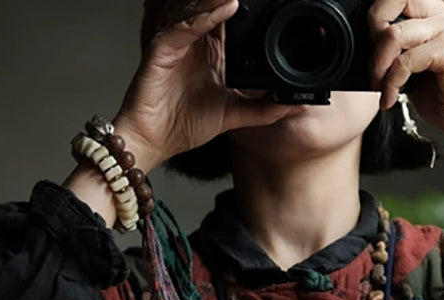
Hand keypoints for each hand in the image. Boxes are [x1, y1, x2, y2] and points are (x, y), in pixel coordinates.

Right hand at [114, 0, 291, 171]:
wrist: (155, 141)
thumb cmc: (183, 126)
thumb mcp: (232, 117)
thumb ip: (260, 110)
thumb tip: (289, 107)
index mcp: (210, 55)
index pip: (230, 24)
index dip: (246, 13)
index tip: (268, 5)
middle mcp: (194, 44)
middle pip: (215, 10)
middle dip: (233, 2)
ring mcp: (178, 44)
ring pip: (200, 11)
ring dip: (220, 1)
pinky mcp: (163, 49)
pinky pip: (185, 27)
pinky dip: (204, 17)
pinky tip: (225, 9)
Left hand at [369, 0, 443, 161]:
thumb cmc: (440, 95)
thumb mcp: (411, 65)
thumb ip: (396, 48)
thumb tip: (367, 44)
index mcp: (435, 13)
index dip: (377, 18)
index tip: (372, 50)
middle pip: (395, 2)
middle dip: (374, 36)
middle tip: (373, 68)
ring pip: (396, 35)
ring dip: (379, 66)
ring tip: (380, 87)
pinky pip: (406, 61)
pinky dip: (392, 82)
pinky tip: (390, 98)